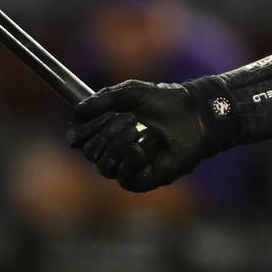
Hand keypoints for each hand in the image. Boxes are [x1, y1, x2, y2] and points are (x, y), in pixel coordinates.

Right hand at [68, 80, 219, 191]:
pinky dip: (130, 161)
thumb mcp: (131, 93)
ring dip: (118, 145)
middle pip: (90, 152)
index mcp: (106, 131)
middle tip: (131, 119)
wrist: (194, 113)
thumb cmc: (165, 101)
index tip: (89, 118)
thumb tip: (77, 111)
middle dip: (106, 132)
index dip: (80, 130)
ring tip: (138, 130)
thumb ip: (104, 99)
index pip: (79, 138)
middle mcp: (113, 150)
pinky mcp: (143, 179)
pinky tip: (140, 149)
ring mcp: (128, 166)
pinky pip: (123, 178)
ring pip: (104, 166)